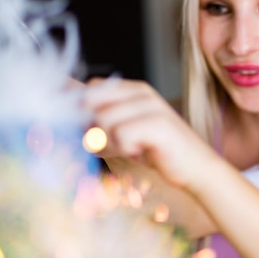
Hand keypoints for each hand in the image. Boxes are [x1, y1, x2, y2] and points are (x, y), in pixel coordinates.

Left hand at [83, 78, 217, 187]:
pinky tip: (140, 151)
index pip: (88, 89)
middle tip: (115, 144)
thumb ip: (97, 117)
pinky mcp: (158, 122)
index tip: (93, 133)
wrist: (196, 167)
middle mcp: (141, 92)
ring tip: (131, 149)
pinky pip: (121, 134)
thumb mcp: (123, 130)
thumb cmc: (156, 150)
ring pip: (103, 121)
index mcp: (131, 89)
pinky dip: (125, 148)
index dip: (81, 114)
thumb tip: (62, 105)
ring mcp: (150, 105)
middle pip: (90, 104)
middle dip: (93, 130)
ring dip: (111, 143)